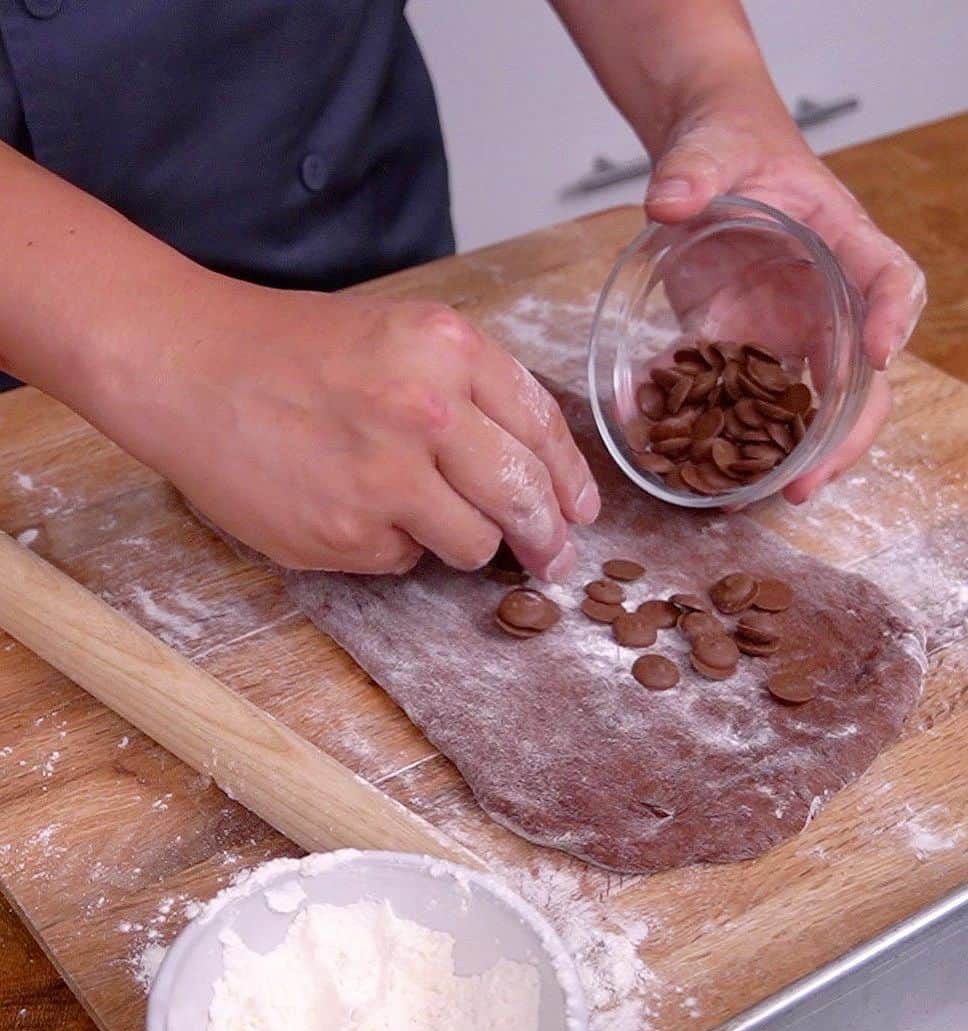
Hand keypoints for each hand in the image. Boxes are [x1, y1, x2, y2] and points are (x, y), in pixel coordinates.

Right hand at [91, 281, 598, 577]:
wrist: (187, 369)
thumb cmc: (289, 349)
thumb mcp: (397, 336)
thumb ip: (469, 390)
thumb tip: (530, 467)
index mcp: (447, 348)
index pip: (541, 425)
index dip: (570, 478)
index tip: (581, 511)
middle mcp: (428, 410)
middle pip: (523, 497)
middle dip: (547, 538)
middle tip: (554, 560)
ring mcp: (386, 478)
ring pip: (473, 543)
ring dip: (460, 539)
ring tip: (409, 507)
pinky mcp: (347, 533)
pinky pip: (404, 558)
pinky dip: (391, 543)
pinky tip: (348, 506)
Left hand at [644, 112, 925, 501]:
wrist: (706, 164)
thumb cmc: (728, 144)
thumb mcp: (711, 145)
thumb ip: (693, 168)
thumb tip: (667, 200)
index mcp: (841, 238)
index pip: (890, 276)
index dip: (894, 315)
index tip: (881, 353)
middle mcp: (827, 298)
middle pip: (863, 375)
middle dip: (845, 434)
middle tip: (812, 482)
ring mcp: (789, 331)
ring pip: (813, 407)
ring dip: (795, 458)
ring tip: (762, 499)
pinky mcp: (746, 350)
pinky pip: (751, 404)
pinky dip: (735, 441)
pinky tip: (707, 476)